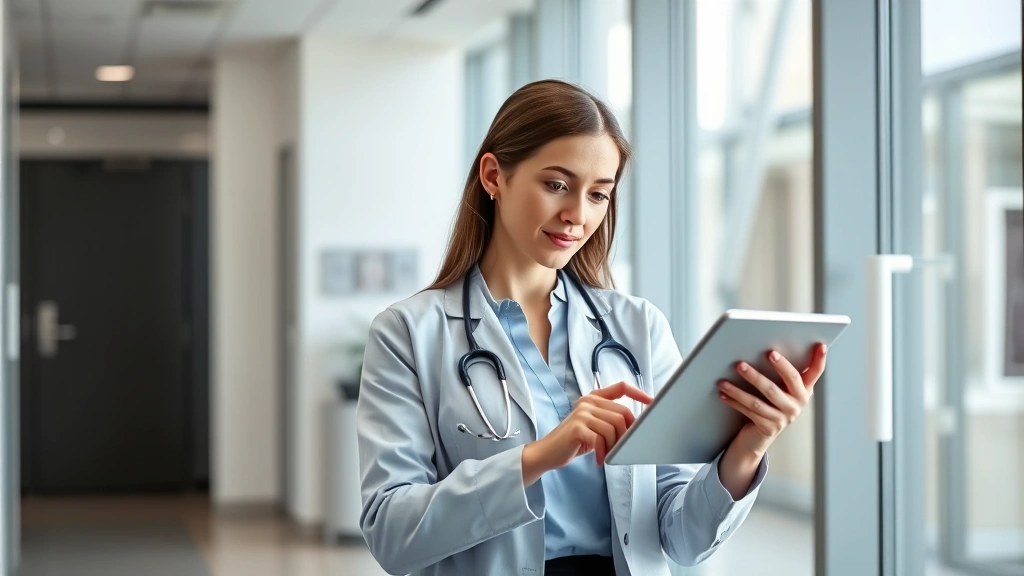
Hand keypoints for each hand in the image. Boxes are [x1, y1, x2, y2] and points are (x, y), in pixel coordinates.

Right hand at [521, 381, 652, 485]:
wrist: (548, 452)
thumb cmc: (574, 441)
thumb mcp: (593, 425)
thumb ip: (609, 418)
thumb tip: (636, 425)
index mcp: (593, 397)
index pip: (620, 387)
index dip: (638, 393)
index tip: (652, 402)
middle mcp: (587, 401)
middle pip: (622, 413)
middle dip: (626, 434)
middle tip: (620, 448)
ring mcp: (582, 413)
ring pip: (614, 428)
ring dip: (614, 446)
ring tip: (606, 455)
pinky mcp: (577, 428)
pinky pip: (601, 440)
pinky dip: (603, 453)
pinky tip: (599, 460)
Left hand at [718, 343, 827, 456]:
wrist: (758, 436)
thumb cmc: (769, 405)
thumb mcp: (780, 389)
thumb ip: (780, 372)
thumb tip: (767, 348)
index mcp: (803, 391)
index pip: (815, 373)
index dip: (819, 360)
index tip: (820, 345)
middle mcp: (797, 404)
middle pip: (789, 382)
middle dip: (778, 366)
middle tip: (764, 355)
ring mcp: (784, 417)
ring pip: (762, 398)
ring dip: (742, 387)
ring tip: (730, 375)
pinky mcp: (769, 427)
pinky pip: (749, 411)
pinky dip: (734, 400)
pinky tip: (724, 393)